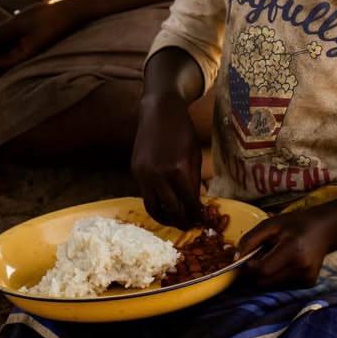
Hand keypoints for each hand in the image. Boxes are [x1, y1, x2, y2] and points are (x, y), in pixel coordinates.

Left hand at [0, 0, 82, 67]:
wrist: (80, 8)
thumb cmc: (49, 16)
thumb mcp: (19, 23)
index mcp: (24, 55)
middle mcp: (31, 54)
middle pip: (5, 51)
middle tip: (1, 23)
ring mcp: (38, 45)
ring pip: (15, 40)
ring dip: (11, 29)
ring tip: (18, 14)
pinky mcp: (43, 35)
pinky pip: (27, 31)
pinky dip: (24, 22)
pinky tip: (36, 10)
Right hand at [131, 92, 202, 230]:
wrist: (159, 111)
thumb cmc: (182, 130)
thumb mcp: (194, 154)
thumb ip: (194, 180)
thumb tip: (195, 204)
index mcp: (178, 170)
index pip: (189, 203)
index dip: (197, 215)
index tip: (202, 221)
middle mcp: (158, 175)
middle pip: (171, 210)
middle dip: (182, 221)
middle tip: (189, 226)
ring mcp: (144, 174)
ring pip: (153, 208)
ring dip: (165, 218)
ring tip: (174, 220)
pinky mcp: (135, 172)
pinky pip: (145, 195)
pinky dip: (155, 202)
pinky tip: (163, 204)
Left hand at [237, 209, 333, 288]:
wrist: (325, 229)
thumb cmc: (295, 223)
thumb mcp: (271, 223)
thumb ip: (251, 239)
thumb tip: (236, 258)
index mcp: (293, 249)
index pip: (263, 270)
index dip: (249, 268)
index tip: (246, 259)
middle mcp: (302, 268)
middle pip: (265, 282)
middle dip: (255, 273)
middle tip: (258, 257)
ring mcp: (307, 278)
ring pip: (272, 286)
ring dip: (266, 275)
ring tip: (274, 256)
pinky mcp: (308, 283)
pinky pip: (283, 285)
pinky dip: (277, 276)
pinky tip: (285, 262)